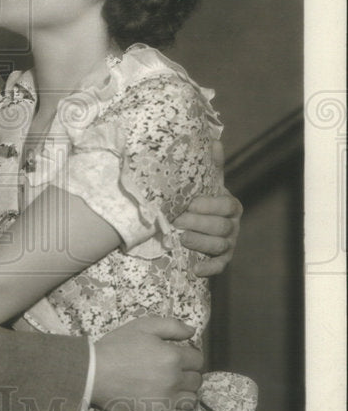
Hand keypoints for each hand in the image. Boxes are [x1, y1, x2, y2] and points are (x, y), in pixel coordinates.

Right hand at [91, 316, 202, 410]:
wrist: (95, 372)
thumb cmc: (117, 347)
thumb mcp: (143, 326)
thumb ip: (171, 326)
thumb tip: (193, 331)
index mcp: (172, 356)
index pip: (198, 360)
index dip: (189, 357)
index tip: (179, 358)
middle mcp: (174, 379)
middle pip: (196, 379)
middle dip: (187, 374)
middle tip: (172, 372)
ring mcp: (168, 399)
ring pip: (192, 398)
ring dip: (186, 392)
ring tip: (172, 388)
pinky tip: (176, 406)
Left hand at [174, 141, 241, 276]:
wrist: (195, 224)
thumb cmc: (200, 199)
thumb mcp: (205, 182)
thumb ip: (210, 165)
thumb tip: (214, 141)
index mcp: (231, 205)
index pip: (227, 206)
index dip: (209, 205)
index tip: (189, 204)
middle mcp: (233, 226)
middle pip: (221, 227)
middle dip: (199, 224)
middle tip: (177, 221)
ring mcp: (228, 245)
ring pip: (219, 246)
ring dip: (199, 243)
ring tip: (180, 238)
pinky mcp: (221, 261)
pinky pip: (219, 267)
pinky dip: (208, 269)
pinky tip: (194, 268)